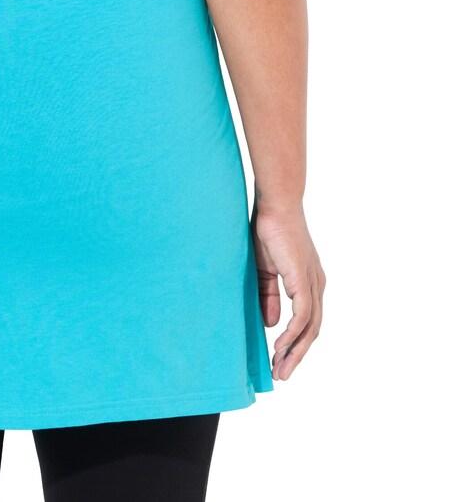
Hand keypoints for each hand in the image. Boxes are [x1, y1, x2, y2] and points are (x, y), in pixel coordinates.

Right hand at [251, 202, 324, 380]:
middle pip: (311, 331)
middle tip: (281, 374)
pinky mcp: (304, 281)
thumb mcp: (265, 270)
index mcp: (308, 283)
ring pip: (309, 329)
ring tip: (279, 369)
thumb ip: (269, 296)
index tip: (279, 360)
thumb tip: (270, 324)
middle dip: (296, 355)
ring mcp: (313, 284)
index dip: (294, 343)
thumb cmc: (269, 230)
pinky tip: (279, 347)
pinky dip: (292, 336)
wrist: (275, 205)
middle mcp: (316, 286)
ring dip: (294, 352)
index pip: (306, 322)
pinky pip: (302, 317)